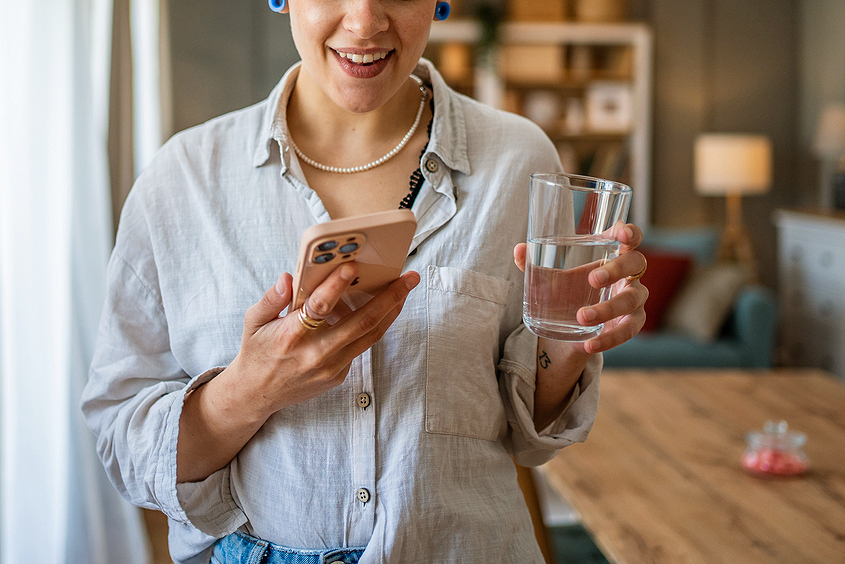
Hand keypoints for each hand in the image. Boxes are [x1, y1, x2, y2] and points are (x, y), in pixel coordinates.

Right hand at [177, 265, 419, 482]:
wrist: (257, 394)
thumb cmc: (257, 352)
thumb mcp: (254, 321)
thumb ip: (272, 298)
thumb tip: (289, 277)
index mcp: (291, 335)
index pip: (319, 307)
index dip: (336, 286)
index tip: (353, 267)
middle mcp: (315, 353)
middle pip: (362, 323)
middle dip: (390, 298)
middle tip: (408, 278)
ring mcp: (330, 367)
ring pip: (369, 335)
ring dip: (391, 311)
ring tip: (404, 291)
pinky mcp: (338, 376)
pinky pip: (360, 347)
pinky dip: (371, 326)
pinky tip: (379, 309)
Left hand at [513, 224, 647, 353]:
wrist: (572, 328)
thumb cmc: (569, 292)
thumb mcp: (552, 279)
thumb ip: (534, 265)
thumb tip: (518, 250)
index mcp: (613, 255)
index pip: (630, 238)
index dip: (630, 233)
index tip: (621, 234)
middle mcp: (629, 274)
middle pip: (634, 264)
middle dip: (616, 269)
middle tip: (593, 279)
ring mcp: (634, 298)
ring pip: (631, 300)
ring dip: (608, 308)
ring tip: (581, 316)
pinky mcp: (631, 324)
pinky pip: (628, 330)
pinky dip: (609, 338)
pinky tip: (590, 344)